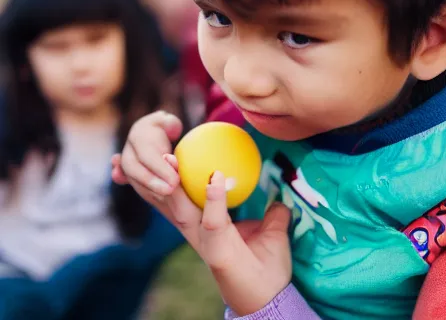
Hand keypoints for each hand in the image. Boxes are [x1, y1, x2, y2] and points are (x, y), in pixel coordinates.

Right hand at [112, 112, 291, 314]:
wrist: (269, 301)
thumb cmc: (266, 269)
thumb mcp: (270, 234)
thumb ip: (272, 215)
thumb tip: (281, 200)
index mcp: (202, 227)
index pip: (178, 199)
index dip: (165, 180)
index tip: (163, 155)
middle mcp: (197, 233)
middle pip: (169, 201)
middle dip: (158, 177)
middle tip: (159, 151)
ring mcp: (205, 242)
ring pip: (181, 208)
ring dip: (176, 183)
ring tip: (173, 158)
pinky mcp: (218, 250)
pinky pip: (213, 219)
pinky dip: (213, 197)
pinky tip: (215, 176)